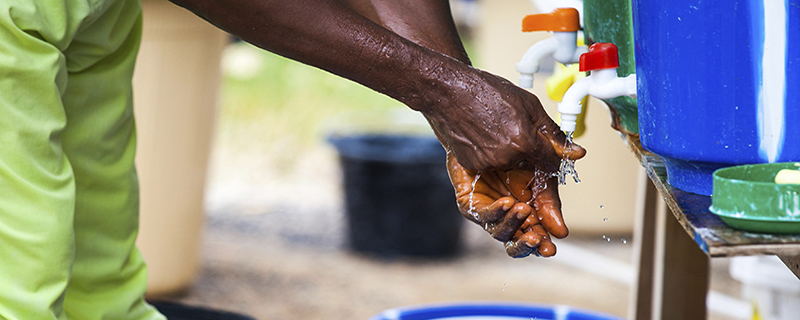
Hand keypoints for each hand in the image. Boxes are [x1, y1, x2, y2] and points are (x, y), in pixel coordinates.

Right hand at [416, 64, 584, 171]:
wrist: (449, 91)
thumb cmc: (486, 91)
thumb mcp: (528, 104)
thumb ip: (553, 132)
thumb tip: (575, 152)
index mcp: (524, 142)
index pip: (551, 162)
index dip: (552, 154)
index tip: (548, 149)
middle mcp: (506, 158)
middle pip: (530, 164)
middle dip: (528, 151)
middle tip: (514, 128)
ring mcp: (487, 163)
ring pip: (509, 165)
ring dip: (509, 152)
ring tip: (496, 127)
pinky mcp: (472, 165)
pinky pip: (490, 164)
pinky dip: (490, 153)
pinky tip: (483, 134)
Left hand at [446, 152, 572, 257]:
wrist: (482, 135)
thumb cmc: (513, 152)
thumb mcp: (540, 167)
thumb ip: (552, 188)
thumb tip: (572, 193)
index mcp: (529, 212)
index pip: (539, 234)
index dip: (546, 241)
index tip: (557, 239)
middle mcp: (508, 216)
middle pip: (519, 242)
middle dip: (530, 244)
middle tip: (539, 241)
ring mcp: (489, 213)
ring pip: (501, 232)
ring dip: (514, 223)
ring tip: (524, 210)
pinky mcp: (470, 204)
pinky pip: (483, 214)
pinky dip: (496, 211)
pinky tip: (507, 203)